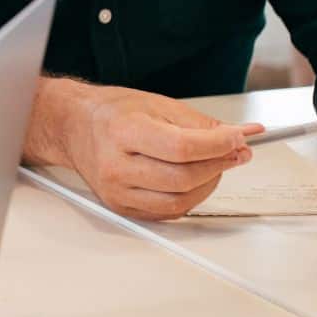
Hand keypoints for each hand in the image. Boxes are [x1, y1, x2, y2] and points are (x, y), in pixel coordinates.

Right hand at [46, 81, 258, 219]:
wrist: (75, 127)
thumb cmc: (112, 113)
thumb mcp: (158, 104)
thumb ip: (201, 124)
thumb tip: (241, 137)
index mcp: (122, 131)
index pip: (182, 148)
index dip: (218, 146)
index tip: (237, 140)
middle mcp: (115, 165)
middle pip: (183, 177)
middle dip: (219, 165)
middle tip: (234, 152)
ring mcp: (116, 191)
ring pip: (179, 201)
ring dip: (208, 185)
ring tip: (215, 166)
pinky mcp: (121, 207)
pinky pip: (168, 213)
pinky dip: (190, 198)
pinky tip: (194, 181)